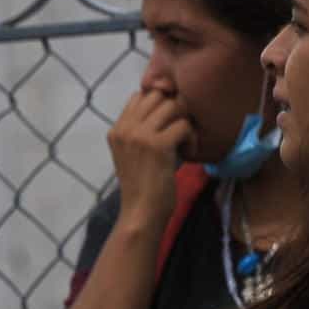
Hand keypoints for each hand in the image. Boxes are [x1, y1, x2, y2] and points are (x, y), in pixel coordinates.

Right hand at [107, 89, 193, 229]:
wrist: (141, 213)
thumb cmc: (142, 186)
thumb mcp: (132, 154)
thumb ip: (140, 130)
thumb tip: (167, 104)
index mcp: (116, 130)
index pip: (140, 95)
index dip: (160, 103)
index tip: (169, 124)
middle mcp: (125, 129)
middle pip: (159, 95)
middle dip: (176, 110)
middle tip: (180, 132)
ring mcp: (139, 136)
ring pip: (173, 106)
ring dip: (185, 123)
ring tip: (184, 143)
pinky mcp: (157, 146)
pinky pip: (184, 125)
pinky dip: (192, 139)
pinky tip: (188, 154)